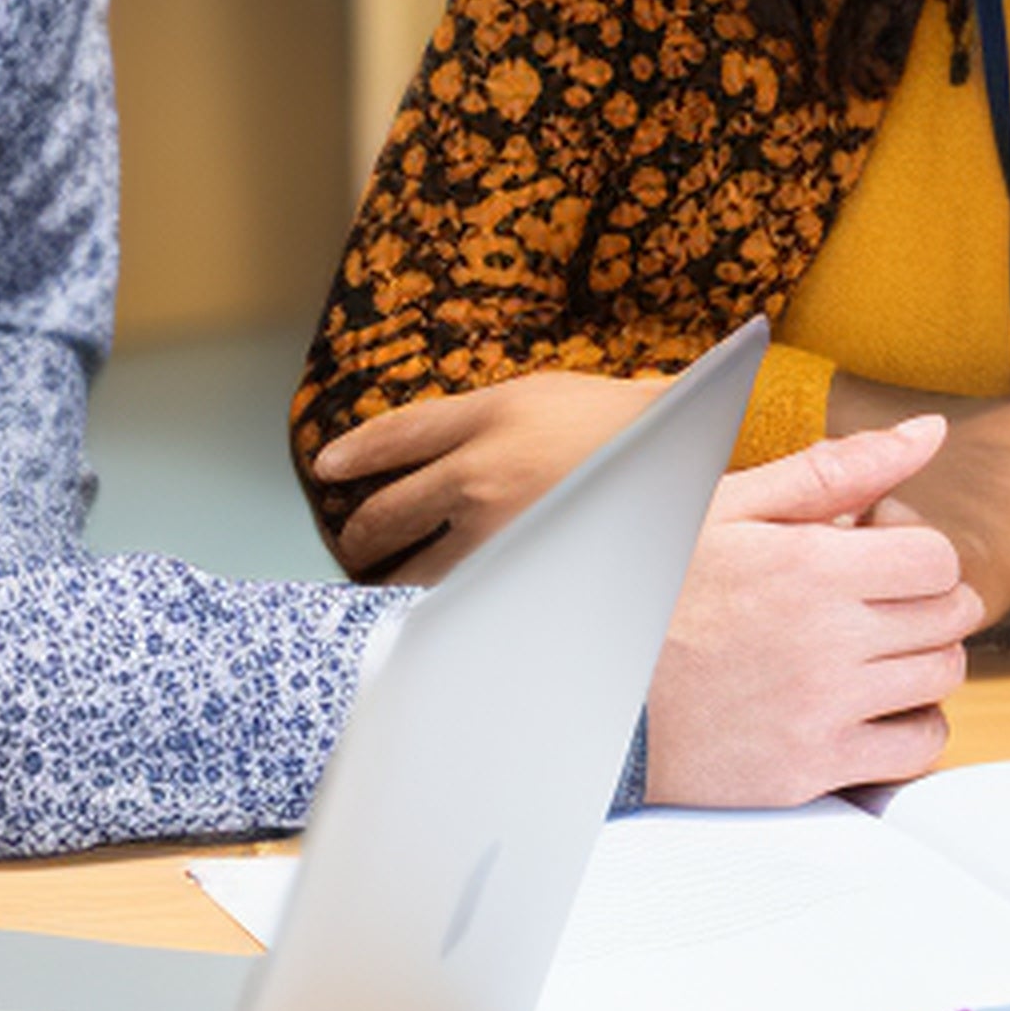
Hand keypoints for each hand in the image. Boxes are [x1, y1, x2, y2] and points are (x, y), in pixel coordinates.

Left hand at [314, 369, 672, 579]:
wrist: (682, 463)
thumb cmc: (619, 427)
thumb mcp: (540, 396)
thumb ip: (477, 420)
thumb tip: (421, 449)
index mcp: (487, 417)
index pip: (393, 436)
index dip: (352, 454)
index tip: (327, 468)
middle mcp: (481, 473)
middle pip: (385, 510)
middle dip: (360, 534)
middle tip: (355, 542)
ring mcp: (498, 532)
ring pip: (411, 569)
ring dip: (386, 580)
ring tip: (383, 584)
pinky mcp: (519, 576)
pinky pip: (455, 601)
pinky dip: (433, 610)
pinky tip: (425, 614)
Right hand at [645, 414, 978, 805]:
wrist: (593, 691)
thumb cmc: (657, 590)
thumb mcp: (729, 508)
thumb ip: (836, 469)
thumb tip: (930, 432)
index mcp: (808, 566)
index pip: (938, 557)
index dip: (917, 549)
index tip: (880, 554)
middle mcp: (824, 640)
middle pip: (950, 616)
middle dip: (926, 598)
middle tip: (877, 598)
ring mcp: (820, 710)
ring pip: (942, 678)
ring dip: (923, 656)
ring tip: (874, 646)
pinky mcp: (811, 768)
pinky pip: (917, 748)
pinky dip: (915, 724)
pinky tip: (877, 703)